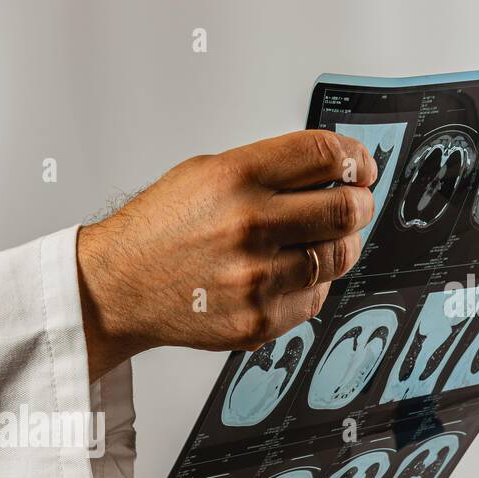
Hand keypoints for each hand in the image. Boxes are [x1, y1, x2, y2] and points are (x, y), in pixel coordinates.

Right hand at [77, 129, 377, 379]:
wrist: (117, 287)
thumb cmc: (159, 230)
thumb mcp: (204, 174)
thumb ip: (267, 169)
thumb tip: (330, 171)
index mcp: (237, 178)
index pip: (326, 156)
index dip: (355, 159)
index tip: (361, 167)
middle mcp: (249, 226)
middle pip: (345, 207)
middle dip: (359, 203)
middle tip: (354, 204)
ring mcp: (255, 278)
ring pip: (338, 257)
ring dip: (339, 246)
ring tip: (320, 242)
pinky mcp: (258, 320)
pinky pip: (314, 298)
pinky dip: (310, 285)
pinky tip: (286, 275)